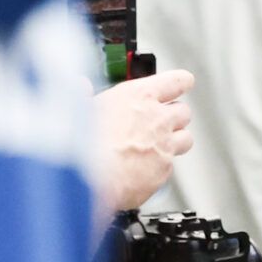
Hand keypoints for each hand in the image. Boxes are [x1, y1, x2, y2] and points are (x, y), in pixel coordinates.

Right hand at [94, 69, 195, 212]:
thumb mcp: (75, 109)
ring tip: (152, 146)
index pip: (177, 81)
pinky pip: (170, 165)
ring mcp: (164, 145)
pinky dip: (159, 167)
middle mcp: (158, 118)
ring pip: (185, 138)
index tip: (176, 85)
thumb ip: (82, 95)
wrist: (91, 180)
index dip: (178, 83)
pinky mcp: (164, 170)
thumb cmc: (82, 143)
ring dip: (174, 140)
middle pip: (183, 111)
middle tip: (156, 121)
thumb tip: (81, 86)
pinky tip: (139, 170)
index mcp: (139, 96)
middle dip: (173, 116)